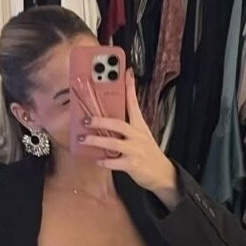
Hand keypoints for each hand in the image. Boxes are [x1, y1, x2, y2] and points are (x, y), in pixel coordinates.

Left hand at [79, 72, 180, 206]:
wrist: (161, 173)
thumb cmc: (147, 152)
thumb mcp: (142, 135)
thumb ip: (128, 126)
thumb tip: (109, 119)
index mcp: (139, 126)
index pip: (134, 103)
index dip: (130, 88)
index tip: (126, 72)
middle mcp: (137, 136)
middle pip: (118, 124)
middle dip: (100, 121)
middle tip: (85, 119)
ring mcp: (135, 150)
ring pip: (113, 143)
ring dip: (96, 140)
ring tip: (83, 139)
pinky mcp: (132, 165)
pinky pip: (115, 162)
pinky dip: (105, 161)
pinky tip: (97, 160)